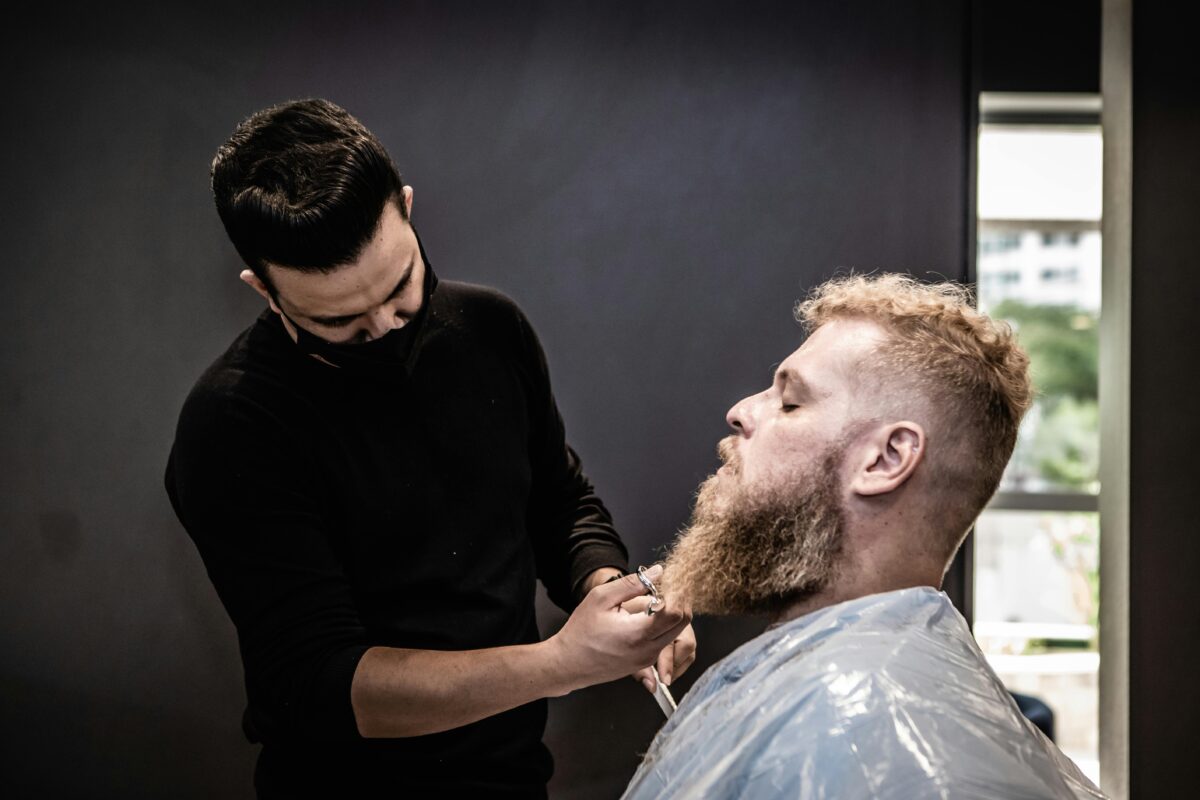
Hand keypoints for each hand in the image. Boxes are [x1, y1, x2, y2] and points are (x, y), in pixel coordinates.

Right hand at [546, 565, 691, 693]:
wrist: (568, 664)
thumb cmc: (580, 631)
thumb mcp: (601, 598)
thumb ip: (632, 584)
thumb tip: (658, 571)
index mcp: (638, 633)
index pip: (676, 612)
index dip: (676, 593)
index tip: (668, 581)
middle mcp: (648, 650)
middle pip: (683, 623)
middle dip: (679, 602)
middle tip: (664, 588)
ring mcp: (648, 659)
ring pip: (676, 633)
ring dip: (672, 615)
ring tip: (651, 602)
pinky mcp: (645, 664)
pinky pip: (664, 642)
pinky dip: (663, 627)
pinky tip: (645, 617)